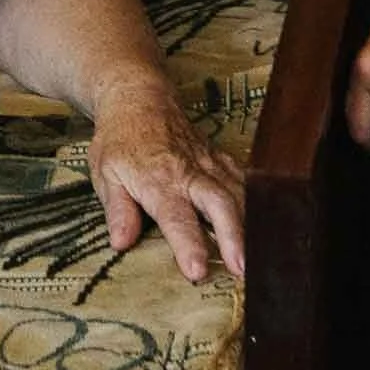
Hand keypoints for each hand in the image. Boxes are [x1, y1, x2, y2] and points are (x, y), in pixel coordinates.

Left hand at [86, 78, 245, 281]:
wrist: (140, 99)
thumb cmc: (120, 140)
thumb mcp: (106, 173)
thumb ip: (118, 209)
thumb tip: (121, 241)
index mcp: (158, 180)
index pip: (175, 217)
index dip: (188, 244)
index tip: (197, 270)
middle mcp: (189, 172)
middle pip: (219, 203)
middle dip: (234, 236)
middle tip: (242, 268)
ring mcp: (209, 163)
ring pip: (238, 193)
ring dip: (250, 225)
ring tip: (259, 256)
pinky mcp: (220, 158)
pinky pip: (244, 180)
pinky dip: (256, 202)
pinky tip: (263, 224)